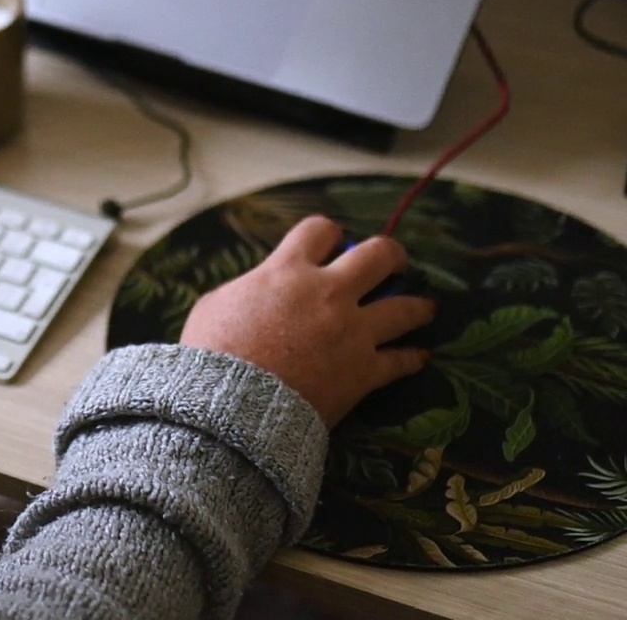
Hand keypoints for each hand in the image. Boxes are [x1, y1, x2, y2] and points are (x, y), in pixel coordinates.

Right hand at [179, 216, 435, 426]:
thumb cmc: (211, 354)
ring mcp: (352, 332)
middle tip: (392, 265)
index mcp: (288, 271)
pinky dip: (411, 359)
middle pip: (379, 255)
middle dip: (391, 257)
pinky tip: (418, 357)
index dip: (329, 235)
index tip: (333, 245)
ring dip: (417, 306)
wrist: (229, 405)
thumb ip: (246, 288)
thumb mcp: (214, 304)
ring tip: (424, 308)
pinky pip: (401, 361)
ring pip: (406, 308)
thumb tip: (256, 288)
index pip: (321, 230)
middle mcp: (328, 293)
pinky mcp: (364, 371)